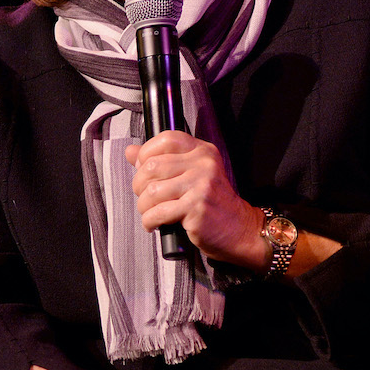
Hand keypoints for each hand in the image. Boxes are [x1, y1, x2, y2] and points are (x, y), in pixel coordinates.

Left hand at [126, 130, 267, 270]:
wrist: (238, 229)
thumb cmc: (212, 204)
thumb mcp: (190, 175)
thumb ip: (161, 160)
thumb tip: (131, 151)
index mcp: (202, 151)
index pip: (165, 139)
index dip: (146, 154)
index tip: (143, 170)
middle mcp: (203, 164)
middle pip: (152, 167)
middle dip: (139, 186)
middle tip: (145, 198)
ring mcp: (201, 185)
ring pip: (151, 191)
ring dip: (144, 207)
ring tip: (150, 213)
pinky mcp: (196, 207)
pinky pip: (158, 212)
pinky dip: (149, 221)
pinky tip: (155, 224)